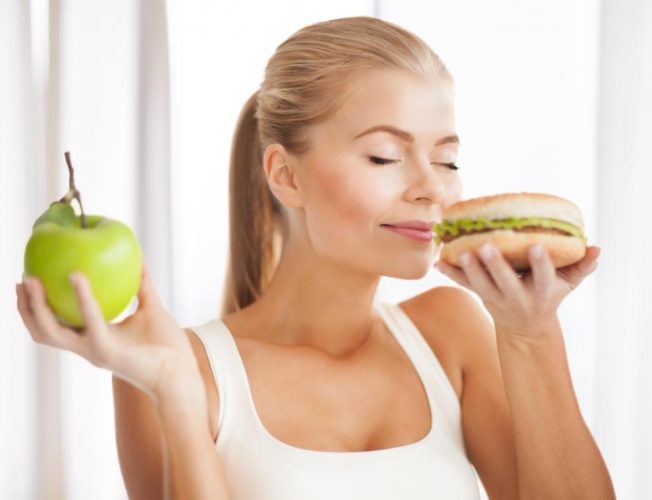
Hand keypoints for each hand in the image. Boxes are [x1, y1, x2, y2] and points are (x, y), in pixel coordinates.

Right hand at [16, 259, 200, 401]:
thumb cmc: (168, 346)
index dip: (39, 308)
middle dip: (26, 309)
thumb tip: (140, 257)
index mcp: (95, 338)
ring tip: (33, 281)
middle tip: (22, 280)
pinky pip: (90, 322)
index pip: (58, 325)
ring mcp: (95, 351)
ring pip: (52, 333)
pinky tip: (78, 277)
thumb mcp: (153, 308)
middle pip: (43, 331)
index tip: (31, 281)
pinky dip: (82, 299)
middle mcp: (89, 347)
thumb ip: (143, 285)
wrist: (181, 372)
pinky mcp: (107, 352)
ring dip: (38, 307)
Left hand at [434, 243, 599, 337]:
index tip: (536, 246)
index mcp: (541, 291)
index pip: (543, 276)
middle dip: (495, 265)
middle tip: (486, 246)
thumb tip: (597, 247)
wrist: (525, 327)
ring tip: (460, 251)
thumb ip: (582, 266)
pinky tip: (438, 261)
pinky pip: (463, 284)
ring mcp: (495, 297)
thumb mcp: (568, 284)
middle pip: (504, 281)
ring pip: (480, 284)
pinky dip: (450, 273)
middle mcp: (517, 296)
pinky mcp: (479, 295)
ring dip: (469, 268)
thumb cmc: (549, 295)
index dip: (540, 262)